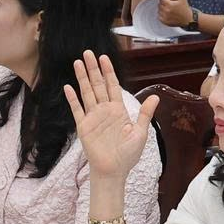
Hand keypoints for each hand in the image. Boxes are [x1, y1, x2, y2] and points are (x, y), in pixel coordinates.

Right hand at [63, 50, 155, 180]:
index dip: (108, 72)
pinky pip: (77, 110)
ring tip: (77, 62)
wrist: (113, 171)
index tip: (104, 57)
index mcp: (118, 110)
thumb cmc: (128, 155)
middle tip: (88, 52)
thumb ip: (145, 114)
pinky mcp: (83, 127)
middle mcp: (104, 111)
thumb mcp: (140, 132)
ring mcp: (93, 117)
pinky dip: (72, 99)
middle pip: (97, 85)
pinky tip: (68, 87)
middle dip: (93, 68)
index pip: (112, 86)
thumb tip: (155, 96)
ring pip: (86, 93)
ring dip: (82, 78)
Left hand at [158, 0, 193, 27]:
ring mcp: (165, 17)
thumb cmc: (185, 8)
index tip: (169, 0)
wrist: (188, 19)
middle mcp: (166, 11)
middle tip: (169, 5)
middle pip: (160, 4)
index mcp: (170, 5)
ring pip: (159, 10)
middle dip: (164, 3)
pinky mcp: (164, 22)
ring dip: (162, 9)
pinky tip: (167, 14)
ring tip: (169, 10)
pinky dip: (162, 14)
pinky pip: (159, 16)